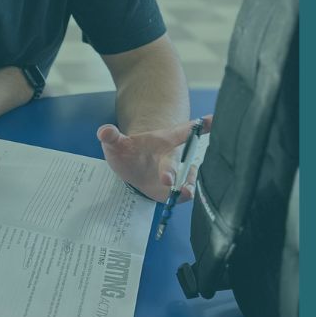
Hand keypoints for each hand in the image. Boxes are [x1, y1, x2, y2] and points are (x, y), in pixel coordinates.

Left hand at [96, 115, 213, 202]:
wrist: (132, 167)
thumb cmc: (127, 151)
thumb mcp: (116, 143)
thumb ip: (111, 136)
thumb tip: (103, 131)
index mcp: (164, 140)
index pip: (184, 130)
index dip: (199, 124)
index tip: (212, 119)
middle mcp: (174, 156)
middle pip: (180, 160)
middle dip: (176, 168)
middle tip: (168, 177)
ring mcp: (176, 174)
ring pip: (187, 178)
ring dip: (187, 185)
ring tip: (184, 191)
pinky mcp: (173, 191)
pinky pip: (183, 194)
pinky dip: (184, 196)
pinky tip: (182, 197)